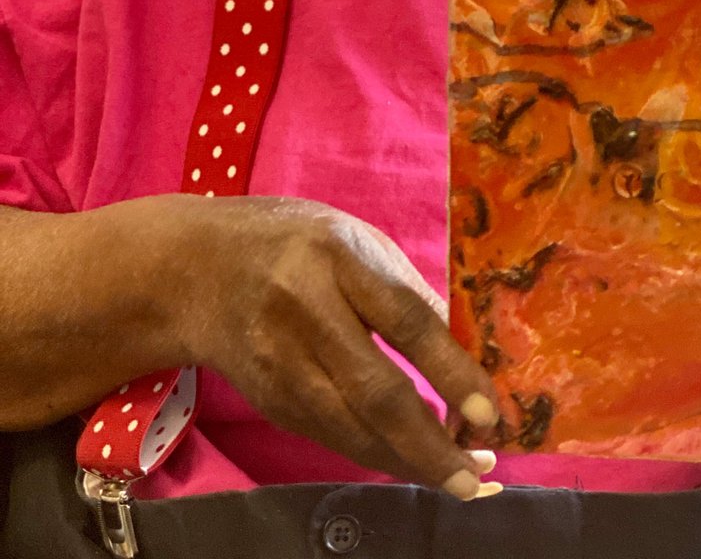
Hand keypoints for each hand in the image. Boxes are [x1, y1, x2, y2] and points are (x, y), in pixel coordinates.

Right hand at [171, 195, 500, 496]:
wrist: (195, 268)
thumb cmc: (298, 243)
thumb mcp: (356, 240)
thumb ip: (403, 291)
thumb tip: (457, 360)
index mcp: (339, 257)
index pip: (405, 321)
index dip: (450, 371)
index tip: (490, 412)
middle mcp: (306, 312)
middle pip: (375, 391)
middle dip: (430, 444)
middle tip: (477, 475)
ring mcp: (280, 362)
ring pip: (350, 428)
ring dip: (408, 460)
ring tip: (457, 476)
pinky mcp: (268, 399)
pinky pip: (329, 436)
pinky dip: (373, 454)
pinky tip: (408, 459)